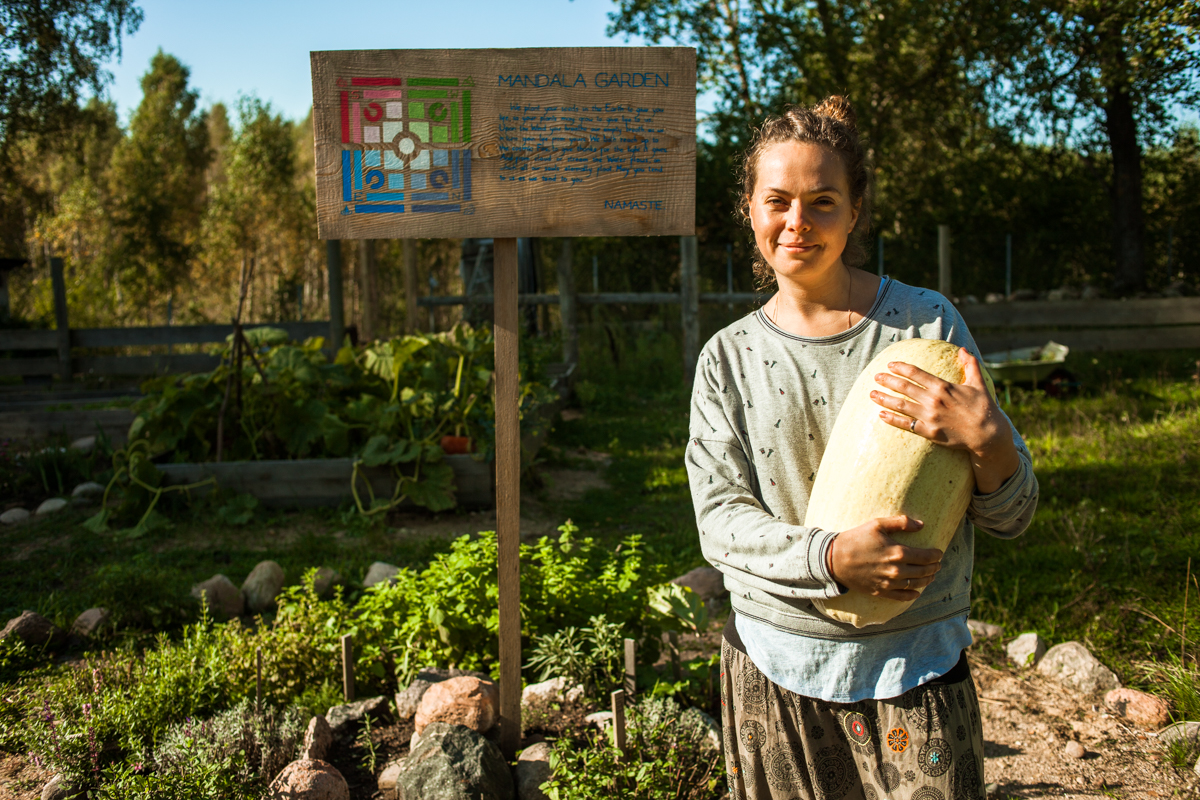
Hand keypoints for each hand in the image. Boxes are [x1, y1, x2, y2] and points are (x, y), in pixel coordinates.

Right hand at [826, 515, 942, 600]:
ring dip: (927, 580)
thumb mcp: (877, 524)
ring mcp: (889, 583)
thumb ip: (901, 522)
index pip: (927, 556)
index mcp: (898, 552)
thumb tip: (922, 525)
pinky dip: (912, 595)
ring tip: (931, 576)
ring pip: (916, 585)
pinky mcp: (881, 591)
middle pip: (924, 571)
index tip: (939, 552)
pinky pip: (902, 596)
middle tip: (938, 564)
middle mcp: (897, 570)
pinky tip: (917, 592)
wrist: (834, 559)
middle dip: (934, 567)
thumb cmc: (856, 539)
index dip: (936, 555)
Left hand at [869, 347, 1018, 492]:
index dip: (901, 368)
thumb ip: (970, 365)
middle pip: (905, 388)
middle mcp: (934, 400)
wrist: (988, 434)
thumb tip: (963, 350)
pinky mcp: (929, 432)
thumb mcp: (978, 383)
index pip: (916, 373)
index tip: (890, 364)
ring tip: (872, 394)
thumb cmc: (983, 408)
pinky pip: (907, 425)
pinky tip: (881, 415)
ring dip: (885, 399)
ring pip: (902, 405)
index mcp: (943, 387)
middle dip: (888, 381)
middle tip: (876, 377)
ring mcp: (930, 417)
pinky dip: (892, 419)